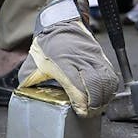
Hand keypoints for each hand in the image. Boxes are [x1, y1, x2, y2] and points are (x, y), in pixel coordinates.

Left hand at [17, 0, 120, 116]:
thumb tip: (26, 98)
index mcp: (63, 61)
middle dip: (94, 103)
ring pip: (106, 81)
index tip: (80, 112)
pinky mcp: (101, 57)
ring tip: (96, 108)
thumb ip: (29, 82)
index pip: (77, 85)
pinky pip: (111, 75)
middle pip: (96, 85)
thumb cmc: (46, 46)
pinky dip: (110, 88)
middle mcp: (81, 59)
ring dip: (104, 97)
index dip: (81, 102)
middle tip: (89, 114)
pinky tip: (103, 96)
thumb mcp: (31, 65)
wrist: (59, 24)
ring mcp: (93, 57)